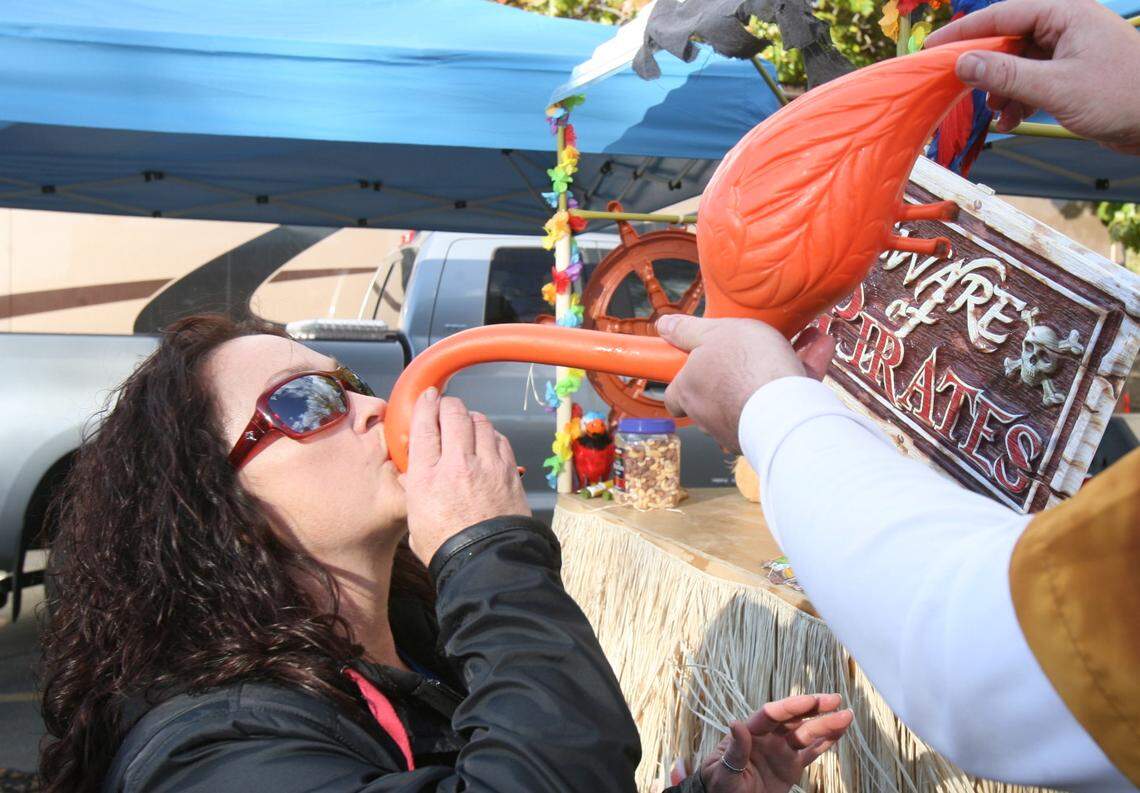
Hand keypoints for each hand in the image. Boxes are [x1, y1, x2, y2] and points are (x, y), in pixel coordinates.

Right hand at [402, 388, 529, 564]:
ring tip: (467, 423)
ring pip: (479, 422)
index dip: (425, 405)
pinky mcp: (508, 471)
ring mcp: (485, 465)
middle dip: (449, 405)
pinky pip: (499, 439)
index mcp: (426, 476)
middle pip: (453, 414)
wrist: (486, 564)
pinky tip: (486, 441)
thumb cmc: (447, 548)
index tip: (427, 397)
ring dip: (471, 418)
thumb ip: (415, 491)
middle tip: (447, 407)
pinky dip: (491, 434)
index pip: (423, 426)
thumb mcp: (415, 520)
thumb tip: (415, 477)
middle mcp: (455, 464)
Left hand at [657, 316, 835, 451]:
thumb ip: (688, 330)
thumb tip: (663, 326)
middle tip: (755, 347)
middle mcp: (711, 416)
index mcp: (690, 392)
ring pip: (758, 394)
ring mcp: (741, 427)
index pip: (674, 396)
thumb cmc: (746, 366)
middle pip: (717, 393)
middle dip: (737, 370)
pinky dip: (803, 375)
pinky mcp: (774, 431)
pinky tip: (821, 346)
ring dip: (776, 366)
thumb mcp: (715, 333)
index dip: (683, 380)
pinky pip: (787, 399)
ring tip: (802, 339)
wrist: (785, 408)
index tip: (696, 365)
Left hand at [699, 694, 852, 792]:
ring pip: (807, 733)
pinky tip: (840, 732)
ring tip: (847, 715)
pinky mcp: (791, 766)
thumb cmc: (718, 784)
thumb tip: (736, 723)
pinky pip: (811, 752)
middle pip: (793, 718)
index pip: (772, 714)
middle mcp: (768, 738)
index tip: (810, 700)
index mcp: (750, 733)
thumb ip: (734, 750)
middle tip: (834, 699)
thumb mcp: (723, 770)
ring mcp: (781, 751)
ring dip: (826, 724)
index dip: (791, 706)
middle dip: (813, 708)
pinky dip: (826, 743)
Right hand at [925, 0, 1139, 153]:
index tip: (931, 48)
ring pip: (1018, 64)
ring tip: (998, 111)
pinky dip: (1019, 100)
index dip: (964, 32)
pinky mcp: (1073, 75)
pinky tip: (1014, 120)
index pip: (1003, 14)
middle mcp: (1066, 27)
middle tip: (960, 87)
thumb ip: (1006, 74)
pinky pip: (1033, 81)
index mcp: (1065, 13)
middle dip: (985, 67)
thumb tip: (962, 63)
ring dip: (1002, 89)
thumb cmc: (1122, 95)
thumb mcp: (1056, 87)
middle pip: (1008, 39)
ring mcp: (1069, 51)